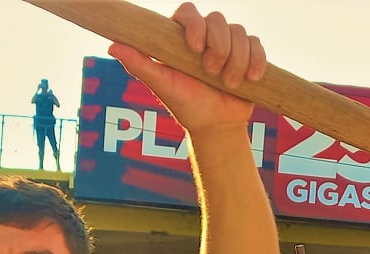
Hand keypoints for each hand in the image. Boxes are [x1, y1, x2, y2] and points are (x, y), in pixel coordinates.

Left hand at [109, 3, 266, 136]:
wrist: (216, 125)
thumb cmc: (185, 104)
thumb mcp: (162, 85)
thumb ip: (139, 64)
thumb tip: (112, 45)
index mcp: (182, 38)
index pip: (188, 12)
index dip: (194, 24)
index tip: (194, 47)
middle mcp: (206, 35)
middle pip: (217, 19)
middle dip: (218, 46)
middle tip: (211, 71)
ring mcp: (229, 43)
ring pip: (239, 32)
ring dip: (236, 58)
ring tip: (229, 83)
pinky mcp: (249, 53)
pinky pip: (257, 44)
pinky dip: (256, 60)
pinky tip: (251, 78)